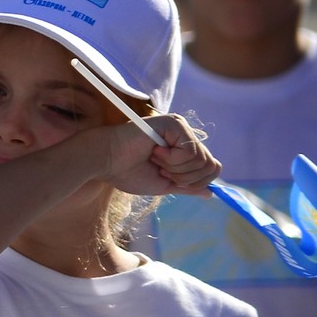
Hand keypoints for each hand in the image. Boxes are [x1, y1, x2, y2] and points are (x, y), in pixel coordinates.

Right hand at [88, 117, 219, 199]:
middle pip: (210, 166)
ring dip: (176, 168)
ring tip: (155, 159)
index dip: (194, 181)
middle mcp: (185, 136)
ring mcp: (181, 128)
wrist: (105, 161)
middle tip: (159, 168)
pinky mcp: (175, 123)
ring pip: (201, 160)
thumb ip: (187, 186)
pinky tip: (154, 151)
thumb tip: (211, 193)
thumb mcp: (163, 184)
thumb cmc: (127, 172)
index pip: (211, 168)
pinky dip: (172, 160)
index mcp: (184, 148)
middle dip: (184, 177)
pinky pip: (191, 152)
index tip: (166, 175)